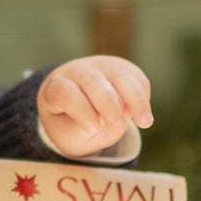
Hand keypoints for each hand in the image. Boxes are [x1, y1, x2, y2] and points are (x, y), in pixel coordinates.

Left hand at [38, 55, 152, 157]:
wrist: (79, 110)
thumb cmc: (70, 125)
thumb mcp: (69, 134)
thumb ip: (85, 128)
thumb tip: (113, 117)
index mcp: (55, 87)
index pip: (64, 92)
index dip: (81, 109)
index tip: (94, 128)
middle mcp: (76, 71)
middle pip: (93, 82)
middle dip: (109, 104)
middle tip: (117, 126)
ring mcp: (100, 65)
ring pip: (120, 75)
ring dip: (135, 99)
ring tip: (145, 122)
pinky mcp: (122, 67)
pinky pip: (137, 78)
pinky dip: (143, 97)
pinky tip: (142, 116)